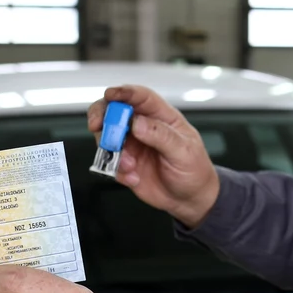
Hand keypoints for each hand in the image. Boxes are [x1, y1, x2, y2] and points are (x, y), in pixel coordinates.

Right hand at [88, 85, 219, 228]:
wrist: (189, 199)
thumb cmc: (194, 171)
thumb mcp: (184, 152)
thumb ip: (161, 136)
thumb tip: (137, 123)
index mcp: (162, 117)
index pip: (141, 97)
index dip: (124, 92)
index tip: (110, 94)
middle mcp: (143, 127)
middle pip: (114, 111)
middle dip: (102, 115)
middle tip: (98, 126)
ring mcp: (132, 145)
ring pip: (107, 136)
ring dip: (112, 150)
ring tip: (129, 166)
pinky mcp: (124, 163)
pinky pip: (109, 162)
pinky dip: (116, 170)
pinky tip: (133, 178)